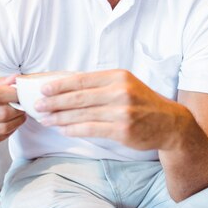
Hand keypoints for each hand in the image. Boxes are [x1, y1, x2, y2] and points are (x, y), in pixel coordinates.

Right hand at [0, 75, 25, 151]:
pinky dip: (11, 130)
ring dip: (18, 120)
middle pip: (2, 113)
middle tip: (24, 105)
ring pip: (4, 127)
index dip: (12, 93)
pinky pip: (1, 137)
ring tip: (21, 114)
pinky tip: (12, 123)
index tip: (21, 93)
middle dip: (18, 109)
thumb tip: (15, 78)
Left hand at [35, 69, 185, 150]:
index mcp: (118, 76)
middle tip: (37, 106)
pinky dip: (74, 130)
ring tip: (45, 120)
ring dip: (60, 118)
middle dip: (54, 102)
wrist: (169, 124)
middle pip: (79, 97)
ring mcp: (122, 112)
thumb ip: (100, 85)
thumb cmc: (142, 103)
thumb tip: (65, 87)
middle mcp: (120, 92)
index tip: (43, 89)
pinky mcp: (122, 130)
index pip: (82, 79)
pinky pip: (91, 129)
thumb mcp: (125, 85)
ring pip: (82, 114)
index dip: (60, 85)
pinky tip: (63, 130)